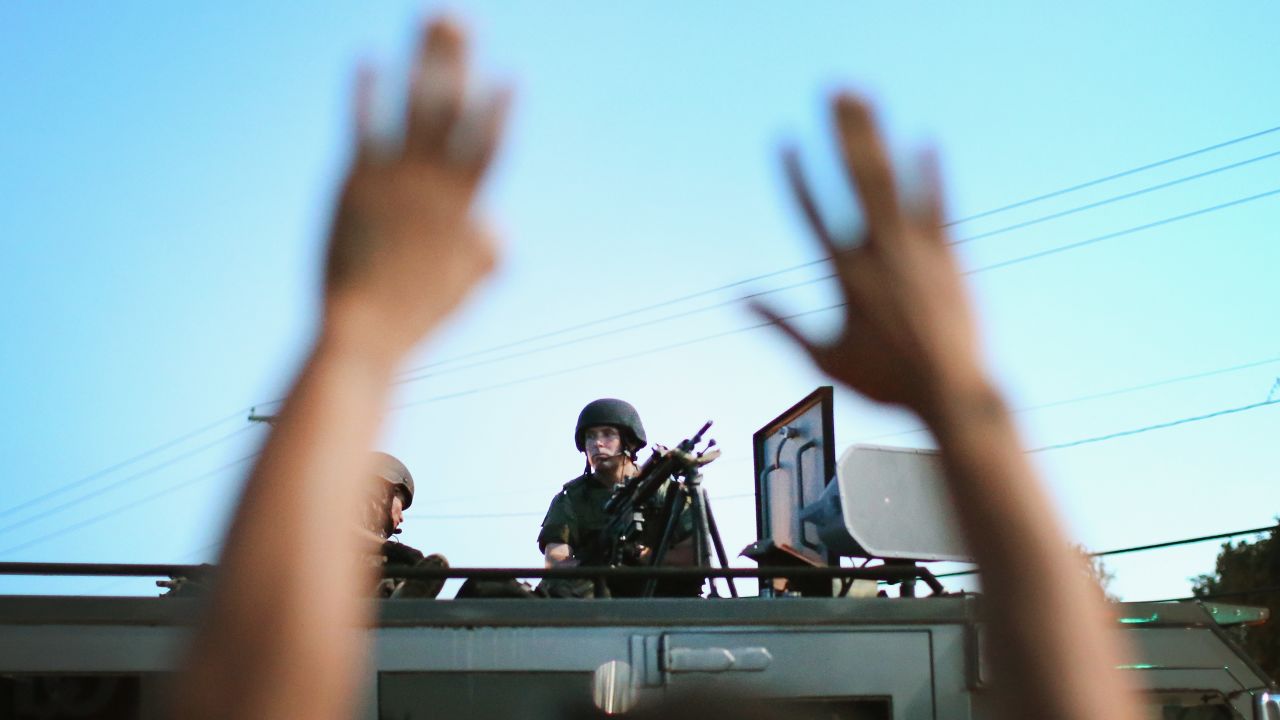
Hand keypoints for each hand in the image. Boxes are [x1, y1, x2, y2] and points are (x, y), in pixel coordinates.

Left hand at [324, 18, 510, 357]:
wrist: (364, 334)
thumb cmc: (417, 317)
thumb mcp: (468, 287)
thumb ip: (491, 251)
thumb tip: (498, 225)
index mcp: (466, 209)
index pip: (490, 147)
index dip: (501, 111)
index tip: (511, 76)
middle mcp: (435, 185)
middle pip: (453, 110)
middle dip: (458, 62)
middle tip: (462, 20)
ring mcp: (395, 180)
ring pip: (413, 106)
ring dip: (421, 59)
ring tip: (427, 20)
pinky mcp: (354, 182)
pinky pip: (362, 126)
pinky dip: (365, 92)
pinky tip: (365, 59)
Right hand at [753, 94, 985, 418]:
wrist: (950, 393)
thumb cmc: (884, 382)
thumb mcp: (822, 357)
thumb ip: (778, 323)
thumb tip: (736, 299)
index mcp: (844, 274)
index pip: (812, 212)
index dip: (796, 174)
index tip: (784, 139)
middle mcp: (878, 252)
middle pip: (855, 179)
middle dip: (842, 132)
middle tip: (831, 92)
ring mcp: (915, 249)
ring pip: (892, 180)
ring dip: (878, 136)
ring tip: (868, 99)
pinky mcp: (950, 254)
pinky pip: (938, 203)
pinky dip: (931, 172)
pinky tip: (924, 140)